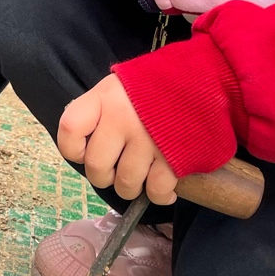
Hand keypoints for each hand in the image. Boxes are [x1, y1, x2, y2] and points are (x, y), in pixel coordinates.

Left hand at [57, 74, 177, 205]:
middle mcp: (122, 118)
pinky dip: (158, 195)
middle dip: (104, 177)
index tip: (84, 150)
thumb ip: (100, 110)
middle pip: (97, 166)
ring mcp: (149, 139)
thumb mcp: (119, 86)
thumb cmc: (156, 86)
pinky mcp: (175, 157)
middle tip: (115, 170)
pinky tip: (163, 187)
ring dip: (131, 187)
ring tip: (141, 175)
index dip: (73, 149)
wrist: (204, 80)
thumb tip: (84, 146)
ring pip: (126, 184)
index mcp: (105, 97)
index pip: (70, 129)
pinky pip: (156, 190)